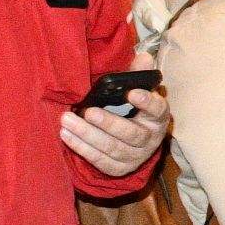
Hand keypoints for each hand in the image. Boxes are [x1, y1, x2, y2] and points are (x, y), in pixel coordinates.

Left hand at [61, 50, 168, 178]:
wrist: (133, 144)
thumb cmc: (132, 111)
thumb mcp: (138, 92)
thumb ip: (138, 75)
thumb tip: (144, 56)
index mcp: (157, 118)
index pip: (157, 110)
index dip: (147, 102)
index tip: (132, 93)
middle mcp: (150, 139)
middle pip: (131, 134)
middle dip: (108, 123)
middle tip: (88, 111)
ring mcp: (135, 157)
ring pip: (112, 148)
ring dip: (88, 135)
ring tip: (67, 121)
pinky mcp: (119, 168)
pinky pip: (100, 160)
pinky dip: (82, 148)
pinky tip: (67, 135)